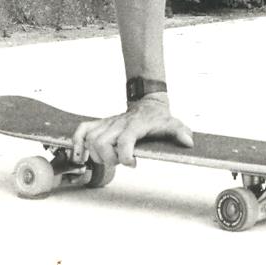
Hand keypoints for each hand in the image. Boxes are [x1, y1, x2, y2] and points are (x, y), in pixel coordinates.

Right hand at [71, 95, 194, 168]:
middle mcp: (118, 123)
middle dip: (108, 158)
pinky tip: (80, 156)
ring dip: (96, 154)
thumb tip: (188, 141)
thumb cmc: (157, 117)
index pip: (124, 140)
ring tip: (108, 159)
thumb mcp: (171, 123)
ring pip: (91, 139)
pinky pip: (82, 130)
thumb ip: (179, 132)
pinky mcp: (100, 124)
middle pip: (102, 142)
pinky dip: (77, 143)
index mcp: (134, 125)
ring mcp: (107, 123)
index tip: (133, 164)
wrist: (147, 102)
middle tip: (119, 161)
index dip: (125, 156)